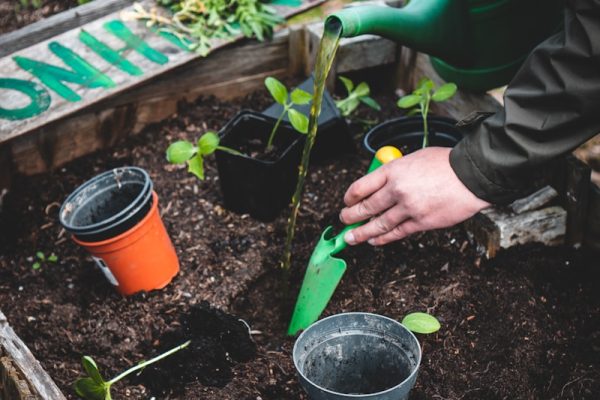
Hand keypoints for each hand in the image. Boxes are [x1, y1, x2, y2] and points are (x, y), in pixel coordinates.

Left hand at [340, 147, 490, 245]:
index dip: (349, 197)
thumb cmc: (446, 164)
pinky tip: (374, 240)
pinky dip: (383, 238)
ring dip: (361, 233)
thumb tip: (381, 184)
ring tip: (351, 238)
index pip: (361, 186)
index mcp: (393, 170)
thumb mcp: (414, 158)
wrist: (472, 175)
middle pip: (366, 207)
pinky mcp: (421, 222)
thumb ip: (395, 171)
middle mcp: (397, 189)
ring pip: (378, 224)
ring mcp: (408, 208)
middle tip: (343, 221)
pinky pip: (396, 233)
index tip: (346, 201)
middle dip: (350, 216)